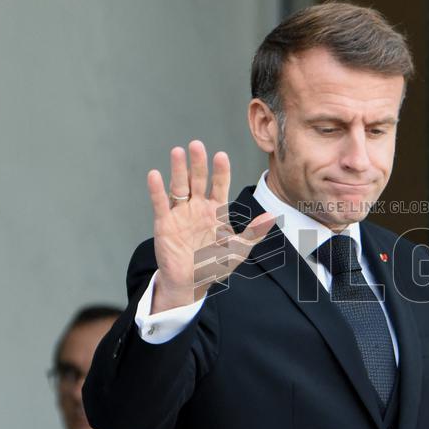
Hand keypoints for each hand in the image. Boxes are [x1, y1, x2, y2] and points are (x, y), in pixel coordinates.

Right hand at [147, 140, 275, 311]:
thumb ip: (253, 233)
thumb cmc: (214, 266)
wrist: (190, 283)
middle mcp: (197, 207)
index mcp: (215, 210)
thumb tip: (272, 216)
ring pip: (179, 186)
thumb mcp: (238, 250)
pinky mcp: (164, 223)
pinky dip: (157, 190)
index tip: (221, 156)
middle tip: (197, 145)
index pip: (219, 185)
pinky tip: (155, 175)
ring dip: (178, 170)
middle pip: (197, 180)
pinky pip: (160, 203)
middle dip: (198, 164)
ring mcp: (180, 213)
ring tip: (177, 152)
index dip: (220, 171)